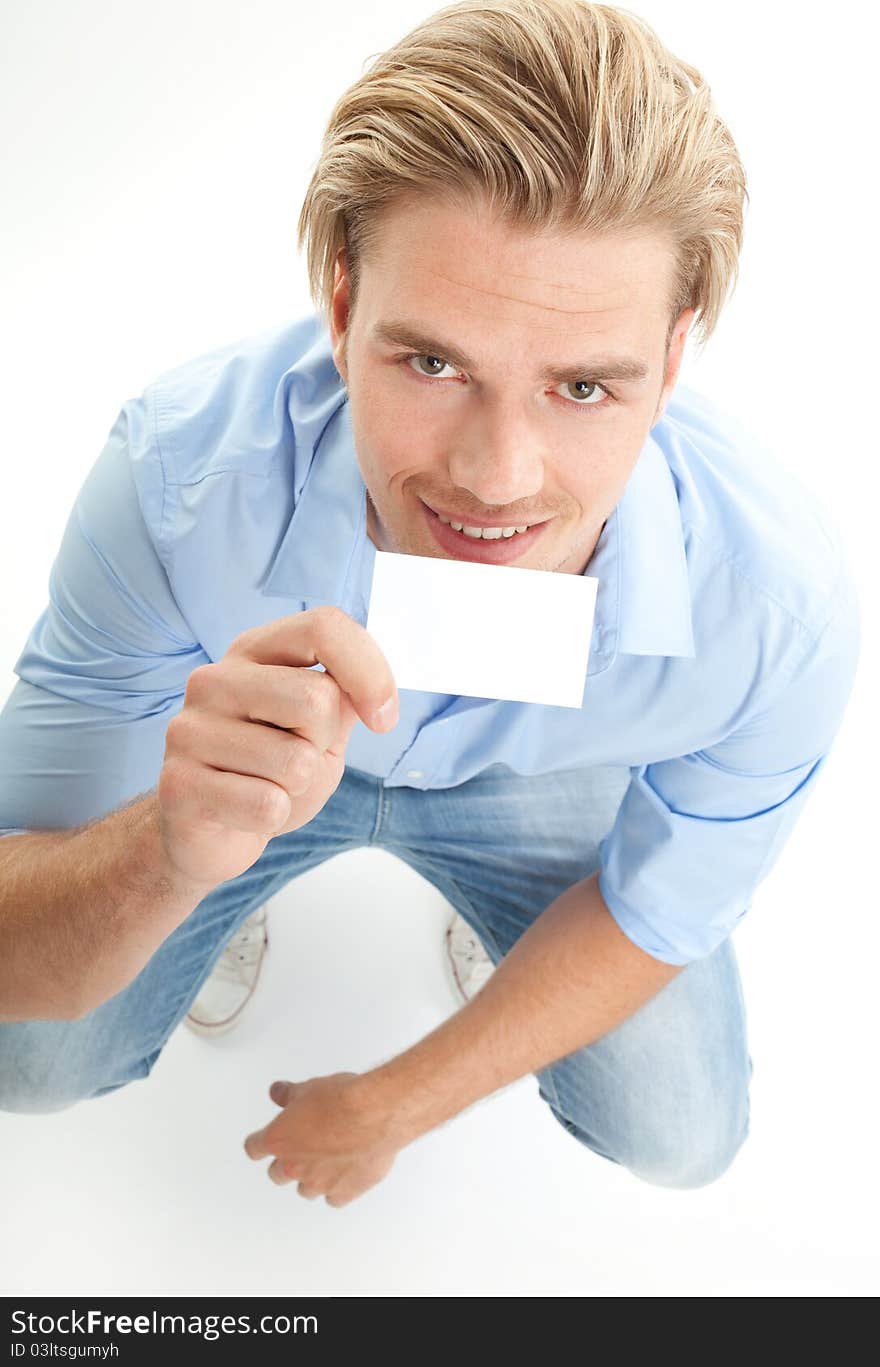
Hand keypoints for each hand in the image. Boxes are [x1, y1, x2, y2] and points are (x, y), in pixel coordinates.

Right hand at [157, 606, 398, 889]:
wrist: (210, 832)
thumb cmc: (272, 773)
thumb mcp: (321, 729)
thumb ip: (345, 698)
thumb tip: (374, 696)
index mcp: (252, 652)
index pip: (323, 626)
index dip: (369, 671)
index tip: (383, 719)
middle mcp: (213, 679)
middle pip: (317, 699)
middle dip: (324, 744)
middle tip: (294, 761)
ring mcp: (188, 729)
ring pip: (296, 762)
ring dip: (297, 789)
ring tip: (265, 787)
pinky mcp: (178, 784)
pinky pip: (267, 805)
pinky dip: (273, 818)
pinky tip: (243, 812)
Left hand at [243, 1072, 401, 1207]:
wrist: (373, 1114)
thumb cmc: (342, 1101)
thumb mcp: (309, 1088)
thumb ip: (289, 1095)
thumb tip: (278, 1093)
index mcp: (279, 1139)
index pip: (254, 1148)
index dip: (260, 1143)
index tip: (263, 1142)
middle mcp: (293, 1166)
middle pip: (276, 1174)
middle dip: (286, 1161)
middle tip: (302, 1148)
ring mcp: (318, 1184)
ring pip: (304, 1189)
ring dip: (311, 1177)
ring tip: (327, 1159)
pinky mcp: (343, 1193)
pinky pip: (333, 1199)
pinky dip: (337, 1189)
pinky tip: (345, 1173)